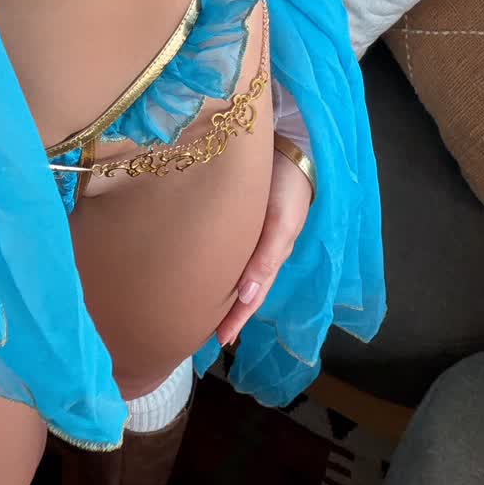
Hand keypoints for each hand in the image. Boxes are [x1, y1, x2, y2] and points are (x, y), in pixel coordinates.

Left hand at [214, 147, 313, 349]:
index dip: (237, 319)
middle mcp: (258, 248)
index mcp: (271, 255)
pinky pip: (227, 247)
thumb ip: (266, 258)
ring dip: (218, 289)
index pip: (252, 297)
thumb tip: (245, 297)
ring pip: (232, 269)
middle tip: (198, 331)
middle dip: (224, 310)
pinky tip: (200, 265)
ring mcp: (249, 232)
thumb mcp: (282, 223)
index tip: (219, 340)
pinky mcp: (237, 214)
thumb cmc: (288, 185)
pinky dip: (216, 262)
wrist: (289, 144)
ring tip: (194, 305)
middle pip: (240, 287)